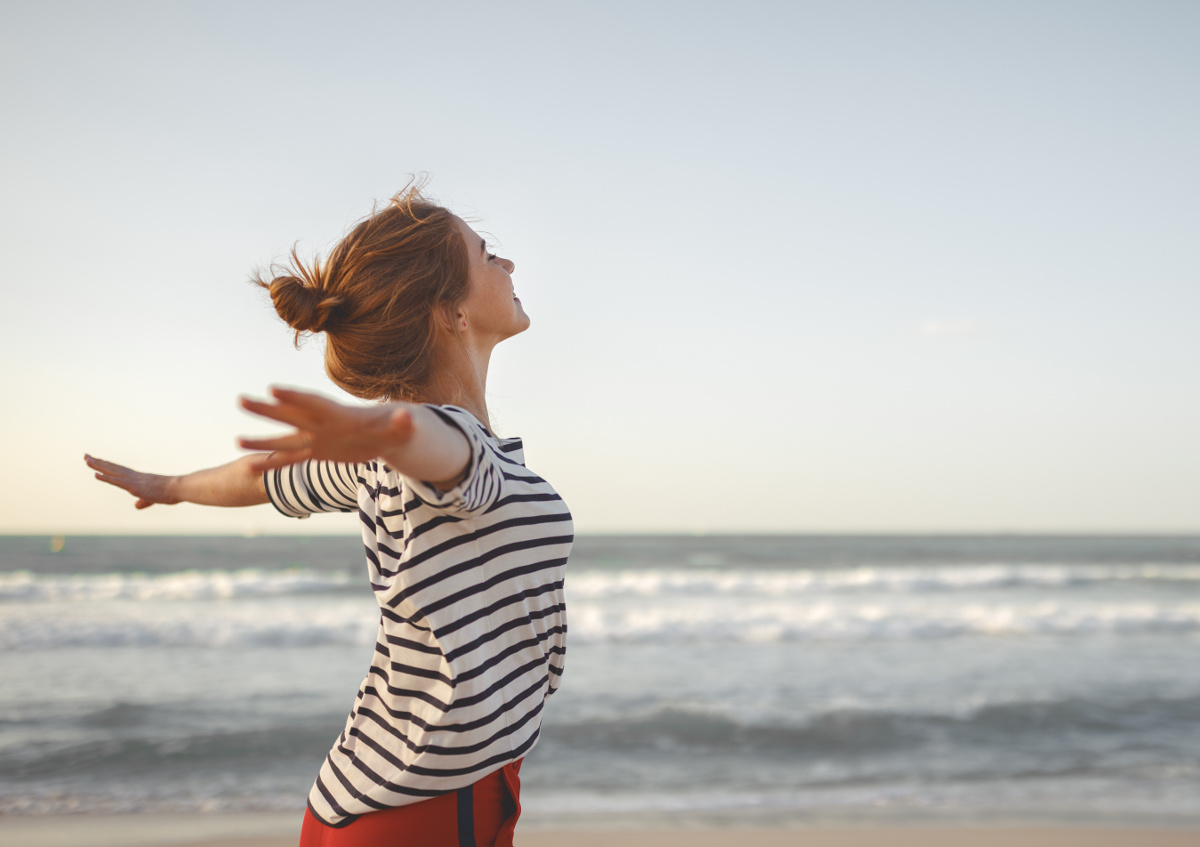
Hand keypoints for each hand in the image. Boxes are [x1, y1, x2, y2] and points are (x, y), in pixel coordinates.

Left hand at [85, 455, 179, 508]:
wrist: (178, 488)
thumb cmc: (170, 492)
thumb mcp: (153, 498)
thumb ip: (143, 502)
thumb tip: (136, 505)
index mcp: (138, 478)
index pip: (119, 471)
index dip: (107, 466)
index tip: (97, 460)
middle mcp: (133, 476)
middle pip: (112, 468)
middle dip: (98, 462)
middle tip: (86, 456)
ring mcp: (133, 480)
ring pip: (112, 471)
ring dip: (98, 466)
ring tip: (86, 460)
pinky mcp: (134, 486)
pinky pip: (117, 481)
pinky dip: (106, 478)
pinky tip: (96, 475)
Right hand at [238, 387, 415, 471]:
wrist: (389, 435)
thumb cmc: (396, 428)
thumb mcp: (401, 428)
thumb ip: (401, 423)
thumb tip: (407, 417)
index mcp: (341, 415)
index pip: (316, 403)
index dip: (296, 396)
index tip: (273, 389)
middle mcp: (323, 424)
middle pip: (291, 415)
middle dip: (268, 409)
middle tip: (242, 400)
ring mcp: (317, 438)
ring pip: (285, 439)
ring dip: (262, 440)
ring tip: (238, 442)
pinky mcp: (316, 452)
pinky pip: (290, 459)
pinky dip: (272, 463)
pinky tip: (251, 467)